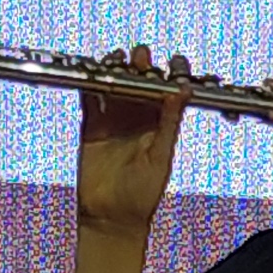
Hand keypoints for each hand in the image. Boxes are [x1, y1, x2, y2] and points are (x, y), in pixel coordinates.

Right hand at [75, 46, 189, 238]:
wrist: (111, 218)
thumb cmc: (142, 194)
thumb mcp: (160, 155)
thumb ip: (168, 122)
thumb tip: (181, 91)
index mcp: (161, 125)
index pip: (169, 92)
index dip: (173, 74)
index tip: (176, 61)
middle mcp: (139, 120)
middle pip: (140, 84)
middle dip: (141, 65)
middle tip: (141, 55)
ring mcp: (115, 122)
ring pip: (115, 87)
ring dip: (116, 71)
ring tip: (117, 59)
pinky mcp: (92, 128)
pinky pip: (91, 101)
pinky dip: (91, 86)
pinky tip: (93, 73)